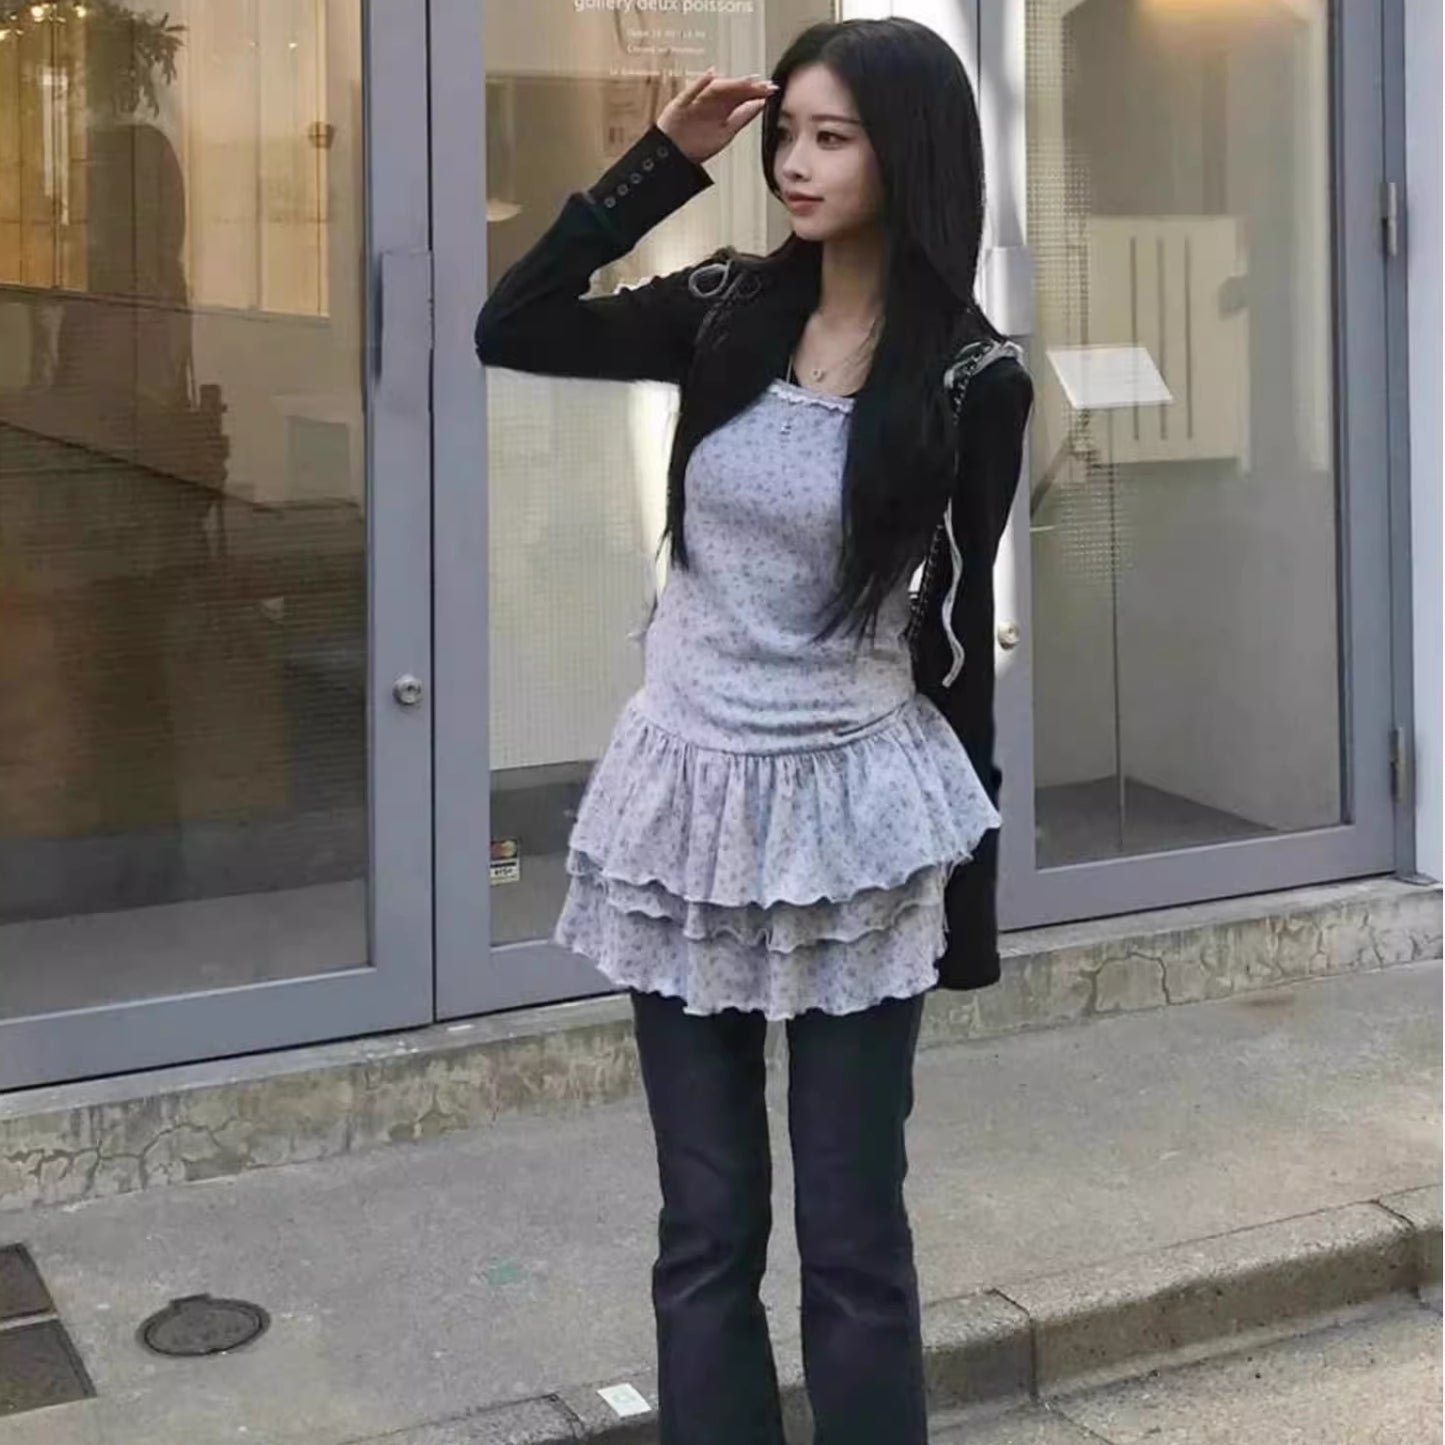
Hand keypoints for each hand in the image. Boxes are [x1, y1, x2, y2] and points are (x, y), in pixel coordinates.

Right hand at [657, 70, 775, 165]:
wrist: (673, 155)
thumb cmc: (698, 145)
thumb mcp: (726, 134)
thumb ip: (743, 118)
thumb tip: (761, 104)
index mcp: (724, 109)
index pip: (742, 96)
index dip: (757, 92)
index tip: (772, 88)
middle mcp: (712, 102)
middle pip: (732, 90)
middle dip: (747, 86)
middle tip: (763, 83)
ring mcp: (697, 101)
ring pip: (716, 89)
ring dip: (731, 83)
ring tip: (745, 81)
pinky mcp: (682, 103)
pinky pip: (691, 91)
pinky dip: (700, 83)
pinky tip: (711, 74)